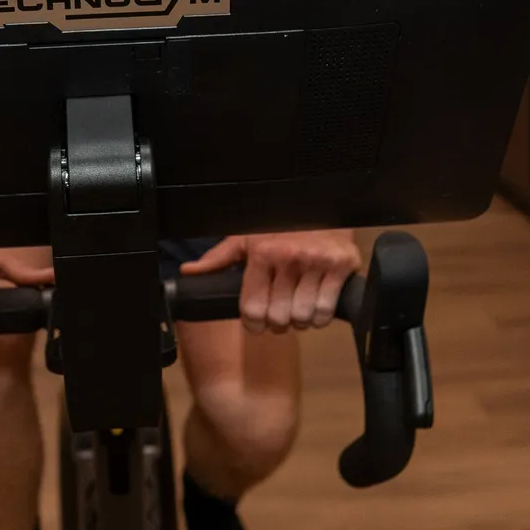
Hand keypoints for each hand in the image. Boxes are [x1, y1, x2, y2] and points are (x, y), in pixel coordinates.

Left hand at [181, 230, 359, 333]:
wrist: (324, 206)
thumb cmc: (281, 226)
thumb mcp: (246, 237)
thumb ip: (219, 258)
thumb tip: (189, 272)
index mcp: (262, 253)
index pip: (253, 310)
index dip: (254, 324)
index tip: (257, 322)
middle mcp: (289, 258)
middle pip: (278, 318)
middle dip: (277, 323)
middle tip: (280, 314)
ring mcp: (317, 263)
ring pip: (302, 318)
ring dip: (299, 321)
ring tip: (298, 308)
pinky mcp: (341, 267)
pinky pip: (326, 312)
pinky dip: (319, 317)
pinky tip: (316, 304)